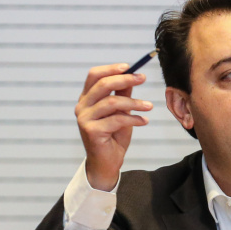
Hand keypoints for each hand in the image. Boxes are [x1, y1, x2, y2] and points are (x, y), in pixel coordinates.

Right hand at [74, 64, 152, 190]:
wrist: (107, 162)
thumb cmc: (113, 136)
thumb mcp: (121, 112)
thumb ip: (123, 95)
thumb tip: (132, 76)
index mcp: (87, 98)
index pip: (94, 75)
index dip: (111, 69)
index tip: (130, 67)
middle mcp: (82, 106)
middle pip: (102, 84)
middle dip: (125, 79)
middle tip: (143, 79)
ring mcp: (84, 119)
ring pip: (111, 102)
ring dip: (134, 102)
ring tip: (149, 106)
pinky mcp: (91, 131)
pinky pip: (116, 119)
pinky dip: (134, 119)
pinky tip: (144, 121)